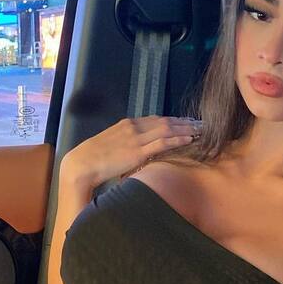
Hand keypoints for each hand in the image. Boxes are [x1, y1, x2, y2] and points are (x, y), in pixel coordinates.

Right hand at [60, 116, 201, 189]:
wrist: (81, 163)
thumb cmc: (92, 159)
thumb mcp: (110, 145)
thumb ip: (124, 144)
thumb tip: (133, 150)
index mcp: (127, 124)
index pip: (155, 119)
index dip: (173, 120)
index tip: (186, 121)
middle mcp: (133, 127)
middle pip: (165, 121)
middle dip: (184, 122)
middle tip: (200, 123)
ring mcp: (136, 138)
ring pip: (167, 129)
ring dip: (186, 129)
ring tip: (201, 130)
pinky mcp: (137, 152)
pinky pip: (162, 143)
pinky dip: (177, 139)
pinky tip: (189, 139)